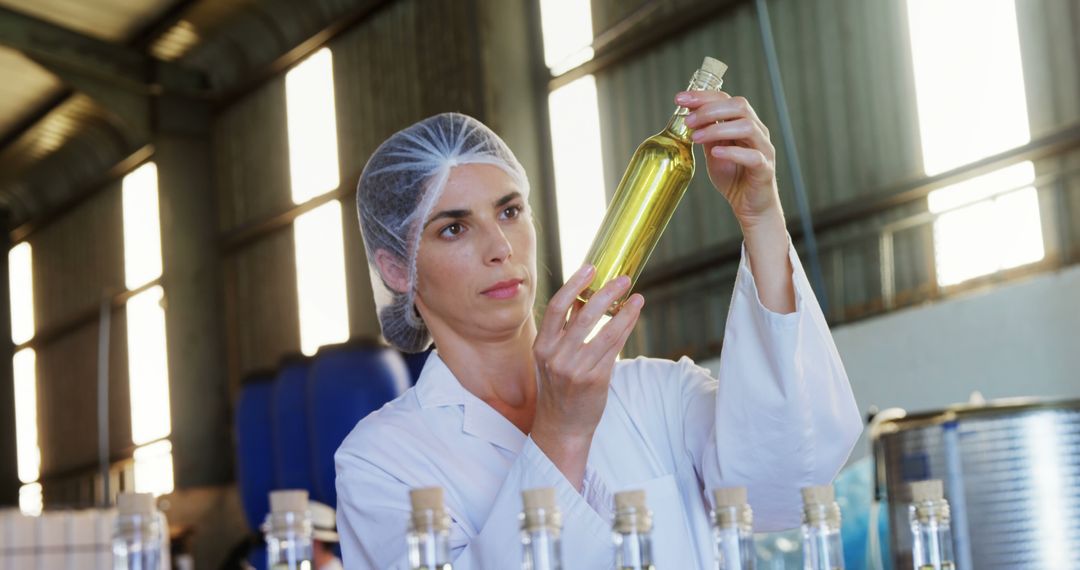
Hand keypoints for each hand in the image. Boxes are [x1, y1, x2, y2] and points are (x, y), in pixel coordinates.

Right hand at [531, 265, 643, 487]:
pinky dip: (626, 329)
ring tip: (636, 296)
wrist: (561, 427)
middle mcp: (556, 356)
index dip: (574, 284)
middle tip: (623, 279)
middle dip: (606, 293)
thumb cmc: (559, 389)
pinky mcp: (595, 380)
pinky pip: (615, 348)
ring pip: (605, 331)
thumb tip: (587, 298)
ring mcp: (575, 369)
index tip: (591, 268)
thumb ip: (567, 329)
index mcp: (541, 346)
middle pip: (583, 315)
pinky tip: (633, 317)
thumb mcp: (553, 357)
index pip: (556, 307)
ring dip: (623, 311)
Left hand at [678, 91, 782, 228]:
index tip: (680, 98)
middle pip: (739, 106)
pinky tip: (715, 152)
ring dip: (718, 129)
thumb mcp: (714, 151)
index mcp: (744, 123)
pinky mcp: (764, 169)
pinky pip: (753, 156)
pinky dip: (733, 152)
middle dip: (710, 110)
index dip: (704, 96)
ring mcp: (763, 149)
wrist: (750, 206)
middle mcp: (757, 132)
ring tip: (696, 137)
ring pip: (747, 127)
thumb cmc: (734, 177)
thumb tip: (688, 116)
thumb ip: (707, 134)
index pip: (727, 99)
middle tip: (688, 121)